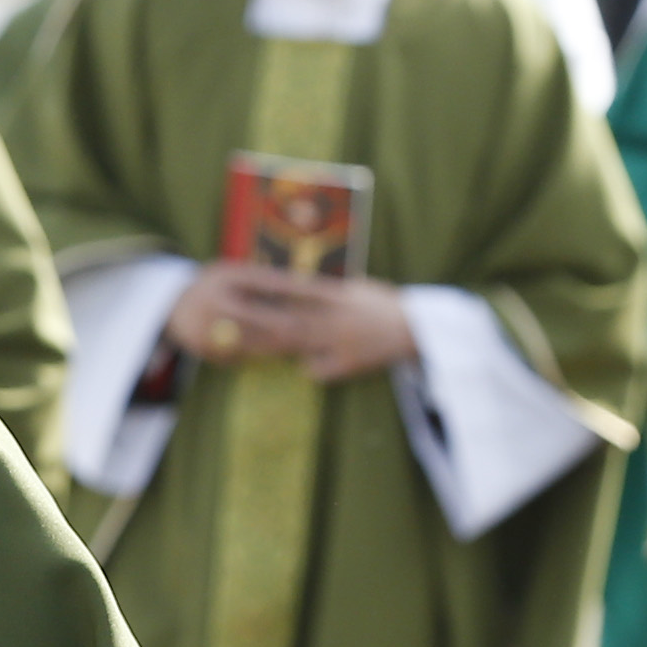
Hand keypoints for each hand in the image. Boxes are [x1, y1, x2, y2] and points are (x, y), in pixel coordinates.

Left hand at [164, 267, 417, 383]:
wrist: (416, 328)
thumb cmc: (383, 304)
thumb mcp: (357, 287)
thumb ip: (329, 286)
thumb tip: (302, 277)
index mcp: (336, 294)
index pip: (294, 290)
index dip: (266, 290)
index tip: (242, 288)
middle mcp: (334, 317)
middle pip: (286, 321)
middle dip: (257, 324)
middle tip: (230, 324)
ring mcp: (340, 342)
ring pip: (297, 346)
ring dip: (271, 347)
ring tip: (248, 348)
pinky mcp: (349, 363)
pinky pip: (320, 369)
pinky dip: (310, 368)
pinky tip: (303, 367)